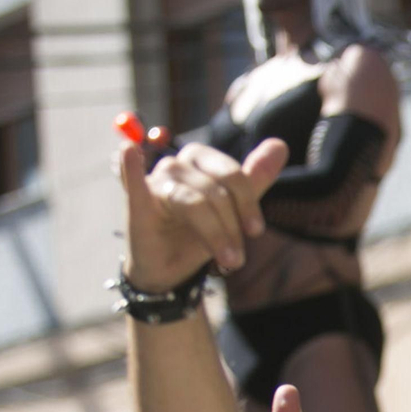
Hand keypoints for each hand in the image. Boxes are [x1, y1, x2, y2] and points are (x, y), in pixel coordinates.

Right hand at [115, 137, 287, 290]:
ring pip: (194, 202)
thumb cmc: (200, 233)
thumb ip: (255, 178)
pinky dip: (131, 167)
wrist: (169, 267)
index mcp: (201, 160)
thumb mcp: (233, 209)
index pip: (232, 175)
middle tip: (236, 259)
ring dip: (215, 234)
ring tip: (227, 261)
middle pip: (215, 191)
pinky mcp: (138, 204)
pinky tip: (129, 151)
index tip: (255, 232)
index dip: (247, 204)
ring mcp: (155, 183)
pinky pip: (135, 184)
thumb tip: (280, 144)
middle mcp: (177, 166)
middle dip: (231, 226)